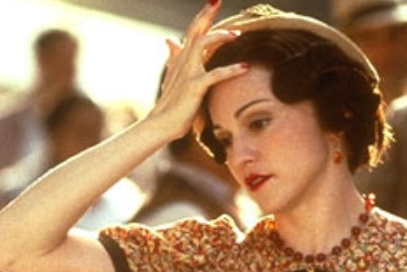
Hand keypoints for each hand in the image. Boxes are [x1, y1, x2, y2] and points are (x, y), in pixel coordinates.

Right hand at [149, 0, 247, 136]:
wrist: (161, 123)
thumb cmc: (171, 103)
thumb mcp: (173, 77)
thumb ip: (175, 58)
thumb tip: (169, 40)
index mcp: (181, 59)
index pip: (192, 31)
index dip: (202, 16)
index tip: (213, 1)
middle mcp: (183, 61)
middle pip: (195, 31)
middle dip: (206, 14)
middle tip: (217, 0)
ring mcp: (188, 73)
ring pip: (202, 45)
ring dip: (219, 36)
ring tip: (236, 35)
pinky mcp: (194, 87)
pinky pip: (214, 75)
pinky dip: (230, 70)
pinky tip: (245, 67)